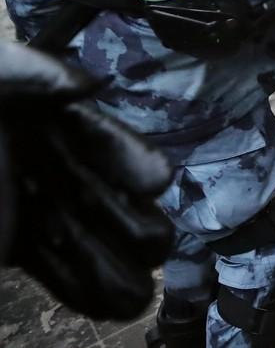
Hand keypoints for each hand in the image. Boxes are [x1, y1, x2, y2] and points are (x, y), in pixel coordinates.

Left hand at [0, 43, 172, 320]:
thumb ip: (28, 72)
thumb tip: (84, 87)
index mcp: (39, 116)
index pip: (94, 139)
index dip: (127, 157)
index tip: (157, 179)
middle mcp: (39, 161)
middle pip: (96, 194)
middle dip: (132, 221)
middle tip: (158, 245)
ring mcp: (25, 205)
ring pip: (76, 238)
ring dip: (112, 268)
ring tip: (141, 294)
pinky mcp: (11, 241)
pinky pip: (52, 264)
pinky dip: (82, 286)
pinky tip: (111, 303)